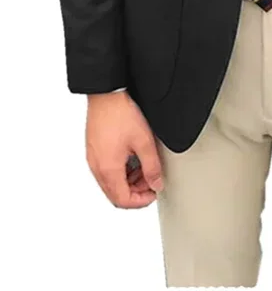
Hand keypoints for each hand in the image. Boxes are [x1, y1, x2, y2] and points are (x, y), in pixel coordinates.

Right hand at [86, 90, 162, 208]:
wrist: (106, 94)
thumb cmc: (121, 114)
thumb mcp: (144, 142)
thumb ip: (152, 167)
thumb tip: (156, 184)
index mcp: (108, 170)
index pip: (122, 201)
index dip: (141, 201)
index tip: (153, 193)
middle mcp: (97, 167)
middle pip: (115, 194)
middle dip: (135, 192)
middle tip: (151, 179)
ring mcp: (93, 158)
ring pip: (110, 183)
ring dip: (128, 181)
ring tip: (144, 167)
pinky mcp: (93, 149)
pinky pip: (105, 170)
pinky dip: (120, 171)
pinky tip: (132, 158)